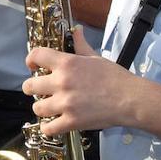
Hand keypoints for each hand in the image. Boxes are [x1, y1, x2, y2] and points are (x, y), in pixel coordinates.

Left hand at [23, 26, 139, 135]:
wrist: (131, 99)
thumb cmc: (115, 77)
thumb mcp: (96, 57)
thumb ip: (81, 45)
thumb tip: (77, 30)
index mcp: (67, 63)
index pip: (36, 56)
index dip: (30, 60)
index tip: (32, 66)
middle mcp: (62, 82)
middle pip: (29, 85)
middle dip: (32, 88)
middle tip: (40, 90)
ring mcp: (65, 103)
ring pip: (37, 108)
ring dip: (42, 108)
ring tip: (49, 107)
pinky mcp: (71, 122)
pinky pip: (48, 128)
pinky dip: (49, 128)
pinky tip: (53, 124)